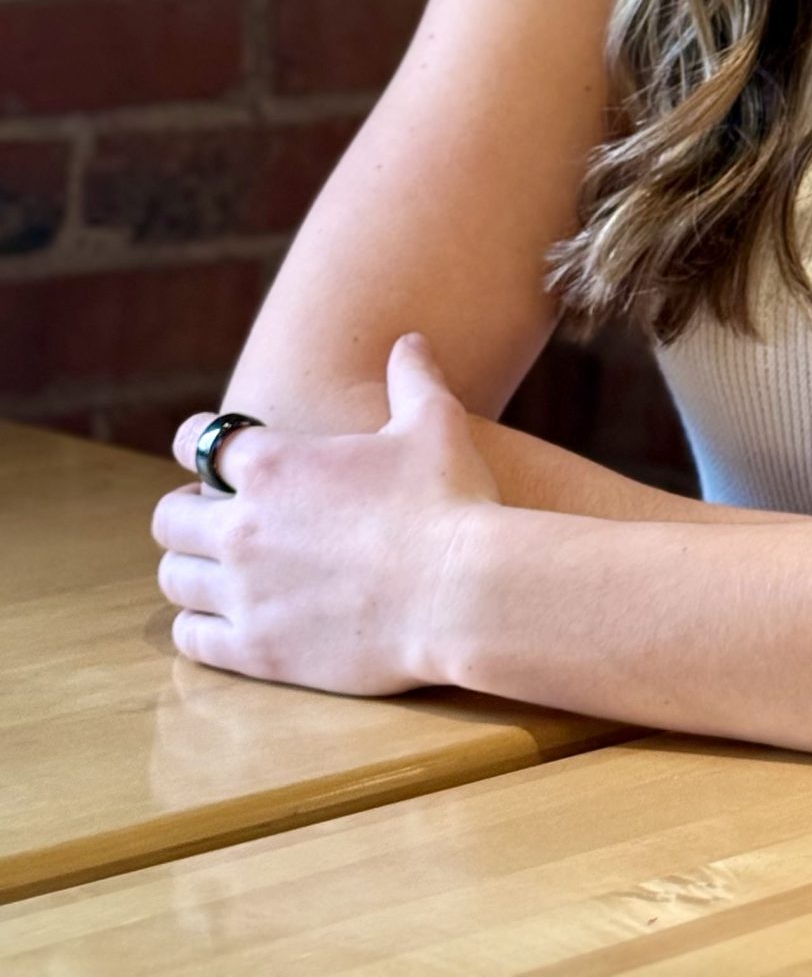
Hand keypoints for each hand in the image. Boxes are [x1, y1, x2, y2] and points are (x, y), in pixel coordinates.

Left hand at [153, 332, 499, 695]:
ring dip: (190, 568)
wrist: (460, 593)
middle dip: (188, 510)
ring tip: (218, 568)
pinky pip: (190, 638)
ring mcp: (243, 592)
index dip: (200, 441)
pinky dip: (198, 626)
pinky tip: (226, 618)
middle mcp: (242, 525)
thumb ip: (413, 378)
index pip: (198, 441)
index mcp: (273, 464)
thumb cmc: (448, 502)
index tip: (213, 452)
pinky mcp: (255, 651)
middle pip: (170, 517)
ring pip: (174, 579)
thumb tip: (408, 341)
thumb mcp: (435, 423)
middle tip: (217, 514)